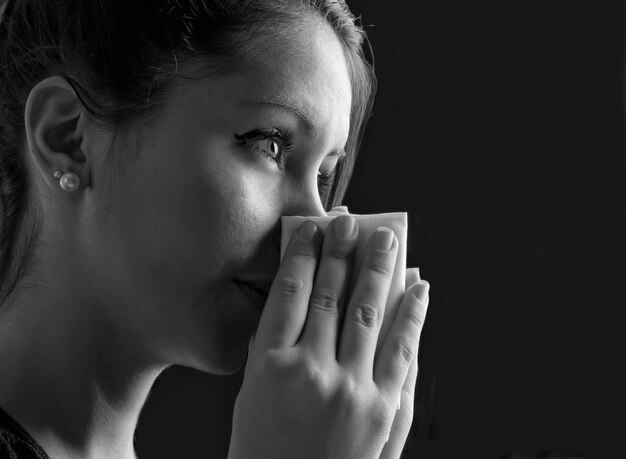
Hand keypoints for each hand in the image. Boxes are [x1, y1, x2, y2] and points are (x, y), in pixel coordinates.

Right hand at [228, 217, 428, 458]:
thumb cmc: (266, 450)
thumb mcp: (253, 397)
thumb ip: (274, 348)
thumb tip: (306, 298)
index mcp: (268, 367)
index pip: (290, 293)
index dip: (304, 255)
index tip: (314, 228)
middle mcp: (310, 371)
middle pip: (330, 295)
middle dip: (342, 251)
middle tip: (352, 220)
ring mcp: (351, 389)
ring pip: (367, 313)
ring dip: (379, 270)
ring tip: (386, 239)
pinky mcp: (384, 409)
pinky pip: (401, 350)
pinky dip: (411, 314)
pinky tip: (417, 287)